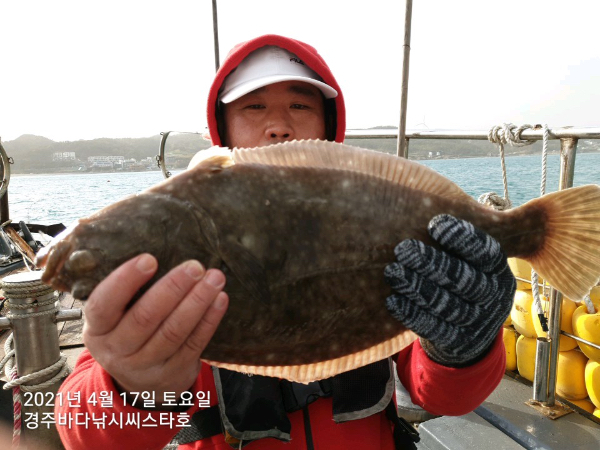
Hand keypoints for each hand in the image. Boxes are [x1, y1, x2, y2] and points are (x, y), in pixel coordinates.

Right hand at [82, 254, 228, 403]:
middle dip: (172, 289)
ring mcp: (146, 366)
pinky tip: (220, 299)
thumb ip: (124, 293)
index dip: (125, 281)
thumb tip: (155, 243)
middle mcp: (118, 350)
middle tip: (195, 266)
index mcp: (98, 330)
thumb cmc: (126, 332)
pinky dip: (209, 320)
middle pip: (145, 318)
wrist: (139, 385)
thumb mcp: (112, 319)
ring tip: (215, 278)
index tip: (149, 258)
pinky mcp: (174, 372)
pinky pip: (194, 344)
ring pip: (174, 332)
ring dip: (197, 302)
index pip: (103, 305)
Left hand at [384, 215, 515, 366]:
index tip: (433, 224)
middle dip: (432, 262)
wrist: (464, 334)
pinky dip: (412, 313)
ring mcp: (479, 323)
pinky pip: (435, 328)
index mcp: (498, 269)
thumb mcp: (468, 259)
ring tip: (392, 271)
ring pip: (448, 304)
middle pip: (464, 280)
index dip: (461, 238)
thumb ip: (456, 240)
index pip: (485, 252)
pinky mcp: (459, 343)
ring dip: (417, 287)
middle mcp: (495, 297)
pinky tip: (392, 300)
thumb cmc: (457, 280)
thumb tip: (422, 203)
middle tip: (402, 248)